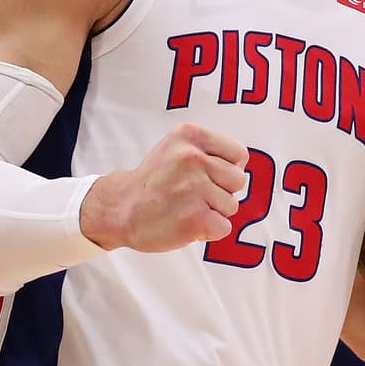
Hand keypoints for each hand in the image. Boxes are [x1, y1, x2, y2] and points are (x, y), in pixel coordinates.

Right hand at [80, 122, 249, 252]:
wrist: (120, 208)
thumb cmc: (155, 180)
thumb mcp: (177, 147)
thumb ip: (209, 150)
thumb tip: (244, 167)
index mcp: (190, 135)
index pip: (239, 154)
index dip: (228, 169)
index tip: (206, 176)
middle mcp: (192, 157)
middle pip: (238, 180)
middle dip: (222, 191)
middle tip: (193, 194)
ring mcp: (193, 188)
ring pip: (231, 205)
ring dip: (213, 212)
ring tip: (187, 207)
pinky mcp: (194, 218)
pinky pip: (223, 227)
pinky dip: (209, 231)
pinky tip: (187, 223)